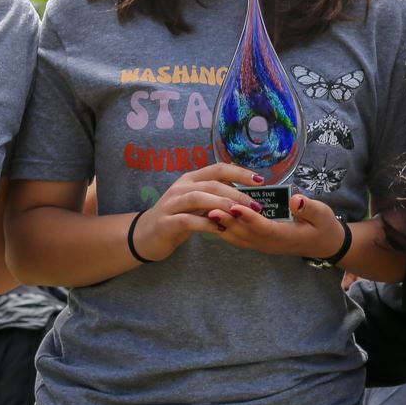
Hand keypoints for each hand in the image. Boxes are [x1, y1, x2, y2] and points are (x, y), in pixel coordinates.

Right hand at [135, 163, 266, 260]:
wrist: (146, 236)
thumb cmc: (177, 218)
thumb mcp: (197, 205)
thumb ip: (215, 197)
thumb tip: (242, 192)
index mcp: (191, 179)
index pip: (218, 168)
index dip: (240, 172)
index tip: (260, 179)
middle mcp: (181, 187)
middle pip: (212, 183)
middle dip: (237, 193)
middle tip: (256, 205)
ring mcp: (171, 204)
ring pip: (199, 198)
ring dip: (222, 205)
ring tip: (240, 213)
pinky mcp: (166, 222)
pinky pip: (188, 220)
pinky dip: (205, 224)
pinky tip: (219, 229)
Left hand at [211, 191, 344, 259]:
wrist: (324, 244)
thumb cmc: (324, 226)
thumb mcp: (323, 215)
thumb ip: (309, 208)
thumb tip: (297, 200)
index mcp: (285, 236)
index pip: (263, 227)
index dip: (247, 218)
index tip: (233, 207)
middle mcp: (271, 243)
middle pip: (245, 234)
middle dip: (227, 221)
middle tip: (210, 208)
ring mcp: (263, 245)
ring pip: (239, 238)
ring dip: (222, 226)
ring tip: (205, 212)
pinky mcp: (260, 243)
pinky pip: (239, 238)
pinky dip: (225, 230)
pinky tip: (214, 218)